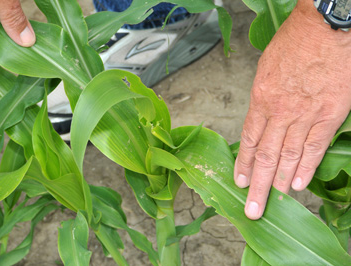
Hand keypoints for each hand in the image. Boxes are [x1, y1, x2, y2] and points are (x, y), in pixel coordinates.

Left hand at [234, 0, 350, 219]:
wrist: (327, 26)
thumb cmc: (294, 42)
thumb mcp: (266, 69)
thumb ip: (263, 98)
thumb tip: (261, 118)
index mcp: (261, 99)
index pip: (249, 141)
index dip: (243, 164)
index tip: (238, 182)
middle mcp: (280, 112)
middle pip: (266, 156)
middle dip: (257, 185)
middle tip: (251, 208)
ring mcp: (305, 115)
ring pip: (288, 157)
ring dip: (278, 183)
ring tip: (271, 203)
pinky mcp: (330, 115)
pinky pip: (315, 147)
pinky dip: (306, 168)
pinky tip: (297, 185)